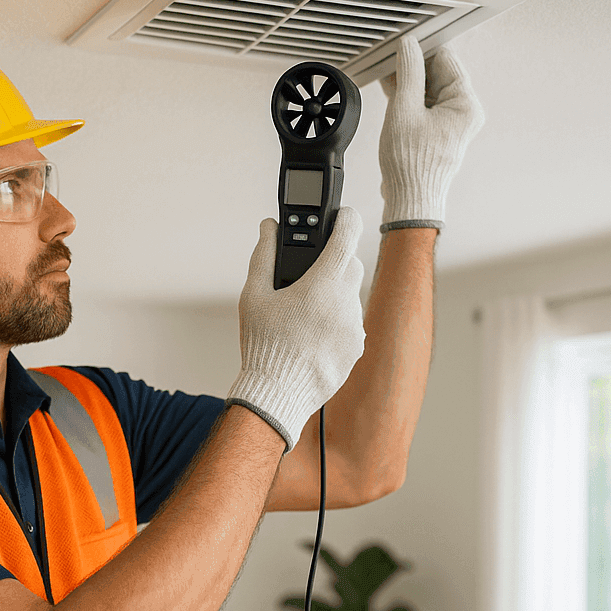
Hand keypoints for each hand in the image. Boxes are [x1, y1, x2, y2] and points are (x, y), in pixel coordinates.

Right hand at [226, 210, 365, 449]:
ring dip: (334, 293)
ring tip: (304, 312)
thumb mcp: (253, 296)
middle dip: (333, 261)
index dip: (345, 218)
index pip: (348, 233)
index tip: (341, 215)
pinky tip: (313, 333)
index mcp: (323, 284)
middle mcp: (346, 302)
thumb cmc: (263, 346)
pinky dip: (338, 320)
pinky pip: (352, 321)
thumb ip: (263, 255)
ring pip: (352, 294)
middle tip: (308, 272)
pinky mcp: (357, 347)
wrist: (278, 395)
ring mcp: (355, 326)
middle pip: (352, 262)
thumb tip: (268, 227)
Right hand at [378, 34, 483, 231]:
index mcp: (465, 105)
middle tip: (392, 58)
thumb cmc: (412, 166)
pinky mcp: (438, 132)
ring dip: (409, 81)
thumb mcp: (403, 110)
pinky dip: (410, 97)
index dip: (423, 48)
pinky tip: (392, 92)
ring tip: (388, 77)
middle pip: (438, 73)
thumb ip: (407, 73)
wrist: (410, 200)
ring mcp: (451, 123)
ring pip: (430, 89)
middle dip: (414, 65)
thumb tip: (408, 48)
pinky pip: (425, 105)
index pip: (446, 60)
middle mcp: (464, 113)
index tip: (404, 42)